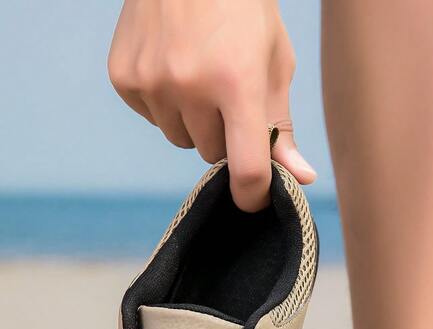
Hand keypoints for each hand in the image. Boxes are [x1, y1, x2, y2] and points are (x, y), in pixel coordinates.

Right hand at [108, 0, 315, 210]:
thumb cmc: (243, 10)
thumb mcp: (274, 63)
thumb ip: (281, 126)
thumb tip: (302, 178)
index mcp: (237, 82)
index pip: (246, 169)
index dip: (254, 194)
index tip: (257, 198)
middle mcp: (190, 85)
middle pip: (212, 155)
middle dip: (224, 134)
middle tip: (227, 91)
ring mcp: (152, 81)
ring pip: (181, 139)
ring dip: (193, 121)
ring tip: (199, 73)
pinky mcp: (124, 78)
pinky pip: (153, 119)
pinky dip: (165, 104)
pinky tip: (172, 66)